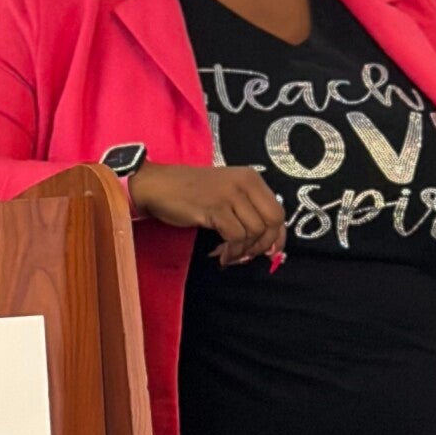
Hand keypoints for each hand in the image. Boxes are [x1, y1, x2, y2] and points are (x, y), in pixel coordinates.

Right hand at [130, 162, 285, 264]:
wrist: (157, 185)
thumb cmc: (189, 192)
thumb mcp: (225, 193)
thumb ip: (246, 209)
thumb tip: (266, 242)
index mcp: (251, 178)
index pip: (278, 210)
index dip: (277, 236)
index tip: (269, 252)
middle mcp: (245, 183)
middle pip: (272, 221)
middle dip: (263, 244)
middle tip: (246, 255)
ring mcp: (230, 194)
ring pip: (254, 231)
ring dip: (242, 251)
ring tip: (228, 255)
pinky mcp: (215, 208)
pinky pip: (235, 237)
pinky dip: (231, 252)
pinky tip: (220, 256)